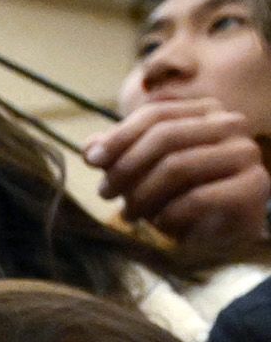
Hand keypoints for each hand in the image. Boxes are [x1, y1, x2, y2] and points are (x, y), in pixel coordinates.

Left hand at [88, 98, 270, 267]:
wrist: (221, 231)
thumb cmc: (179, 194)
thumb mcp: (143, 171)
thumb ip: (119, 154)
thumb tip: (89, 148)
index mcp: (205, 111)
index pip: (155, 113)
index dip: (119, 136)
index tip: (92, 160)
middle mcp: (230, 124)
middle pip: (165, 136)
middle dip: (126, 167)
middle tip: (106, 193)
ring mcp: (245, 153)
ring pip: (179, 165)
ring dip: (143, 194)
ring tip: (129, 213)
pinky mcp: (253, 186)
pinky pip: (198, 198)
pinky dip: (170, 215)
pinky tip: (161, 224)